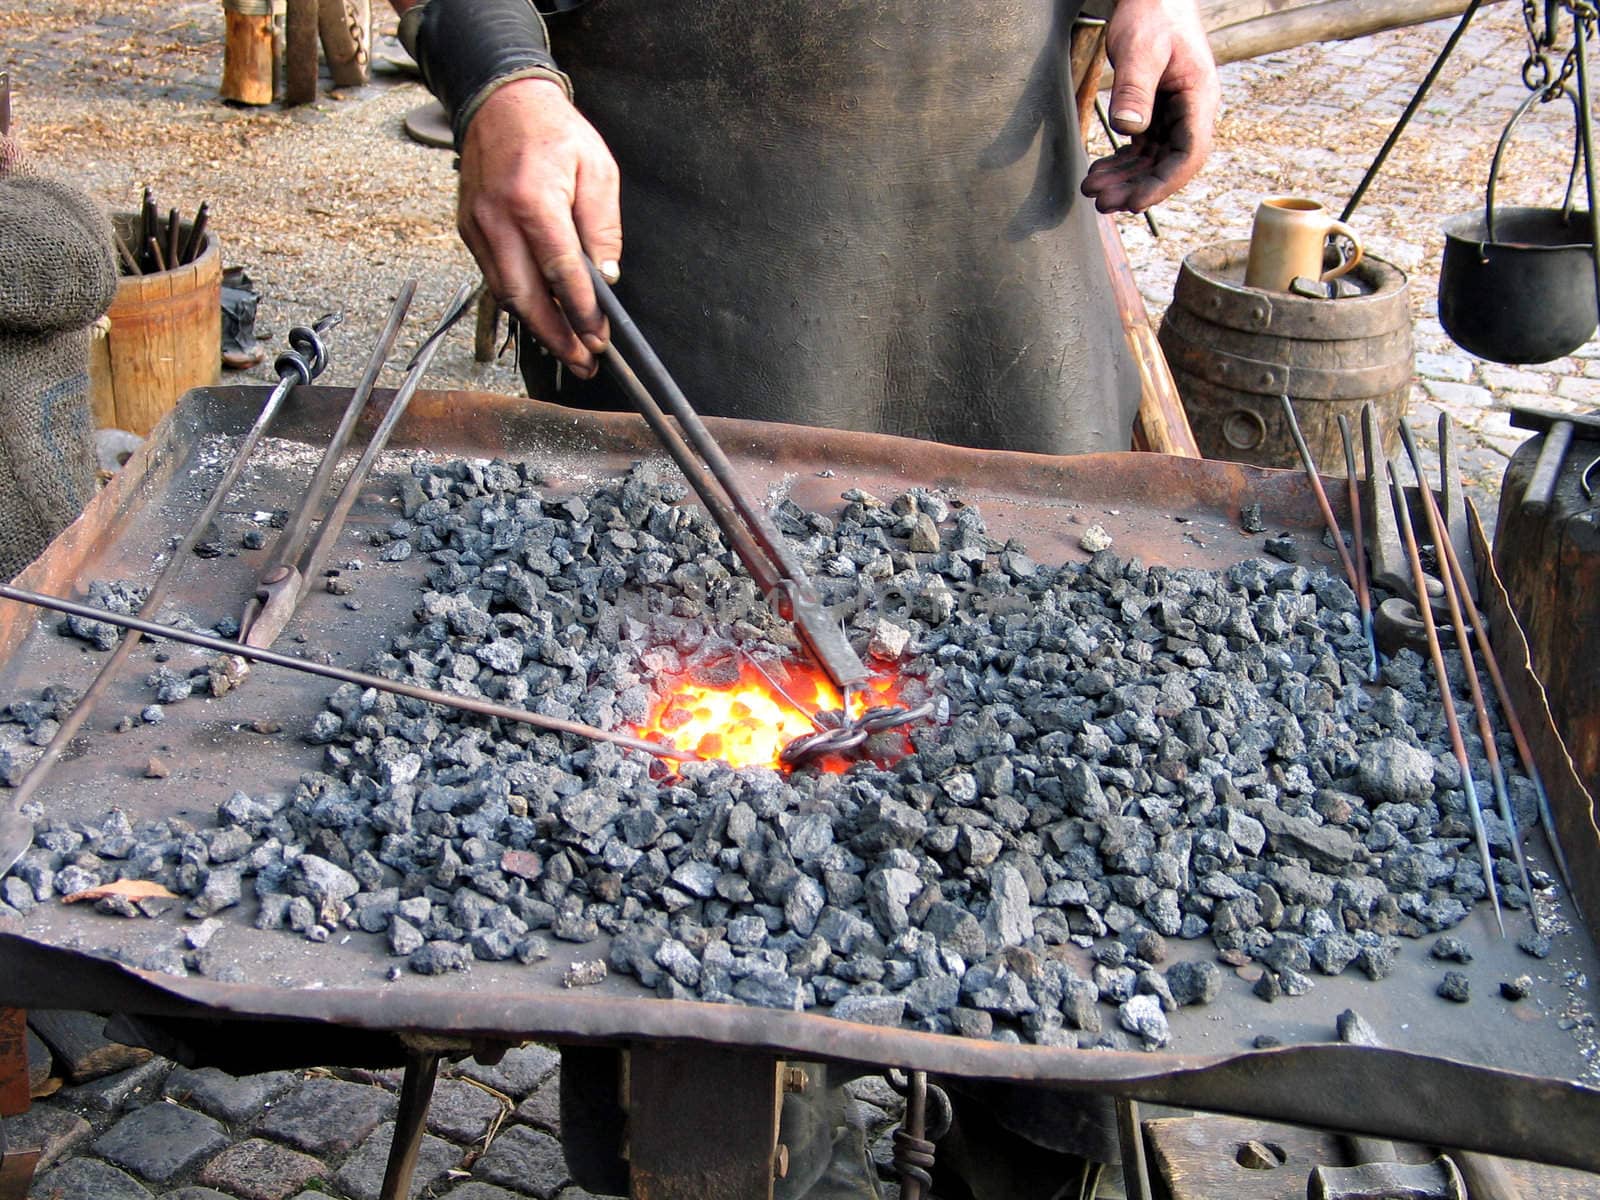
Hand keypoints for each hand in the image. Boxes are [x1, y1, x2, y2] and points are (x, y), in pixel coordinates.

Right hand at [457, 77, 621, 377]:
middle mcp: (498, 219)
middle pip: (526, 296)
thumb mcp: (598, 170)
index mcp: (533, 201)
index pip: (561, 272)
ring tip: (568, 352)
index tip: (599, 338)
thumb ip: (603, 227)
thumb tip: (606, 280)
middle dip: (556, 337)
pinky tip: (545, 318)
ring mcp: (478, 227)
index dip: (581, 312)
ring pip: (506, 294)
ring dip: (538, 329)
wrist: (501, 104)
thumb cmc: (555, 134)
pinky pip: (494, 278)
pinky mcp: (469, 230)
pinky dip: (520, 303)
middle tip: (583, 363)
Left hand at [1080, 0, 1218, 214]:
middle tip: (1102, 202)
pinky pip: (1141, 148)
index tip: (1136, 202)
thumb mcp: (1142, 49)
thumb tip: (1130, 130)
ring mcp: (1173, 115)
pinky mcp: (1155, 113)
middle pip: (1168, 165)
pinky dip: (1121, 164)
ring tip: (1093, 190)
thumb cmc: (1152, 13)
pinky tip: (1099, 172)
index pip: (1189, 154)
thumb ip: (1136, 88)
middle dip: (1136, 187)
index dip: (1164, 183)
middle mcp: (1190, 112)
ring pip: (1152, 161)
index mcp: (1198, 98)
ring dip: (1124, 180)